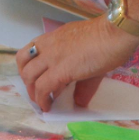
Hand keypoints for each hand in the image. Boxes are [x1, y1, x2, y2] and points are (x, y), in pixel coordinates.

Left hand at [15, 19, 138, 112]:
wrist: (115, 33)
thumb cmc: (107, 38)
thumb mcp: (88, 56)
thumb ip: (82, 80)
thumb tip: (80, 101)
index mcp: (53, 38)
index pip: (29, 51)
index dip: (28, 67)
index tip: (36, 79)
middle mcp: (48, 46)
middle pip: (23, 63)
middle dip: (27, 80)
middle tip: (36, 92)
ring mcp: (52, 57)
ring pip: (29, 76)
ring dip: (32, 92)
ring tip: (41, 102)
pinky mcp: (60, 71)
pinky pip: (43, 88)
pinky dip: (42, 100)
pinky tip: (48, 106)